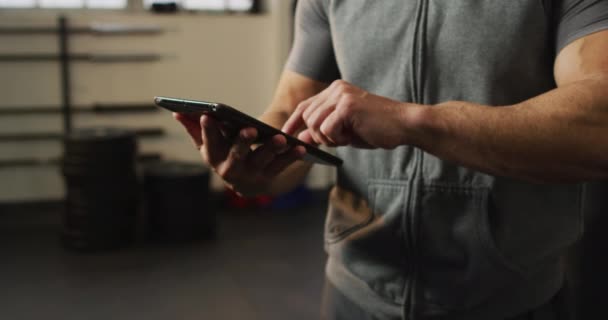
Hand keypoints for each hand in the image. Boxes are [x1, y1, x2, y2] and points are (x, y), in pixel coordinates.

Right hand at [174, 113, 305, 195]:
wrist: (247, 183)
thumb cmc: (225, 155)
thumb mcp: (209, 145)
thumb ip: (194, 129)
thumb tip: (177, 112)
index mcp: (213, 158)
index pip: (208, 143)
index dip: (207, 130)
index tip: (208, 115)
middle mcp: (230, 170)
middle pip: (236, 155)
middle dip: (242, 142)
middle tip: (250, 130)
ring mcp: (251, 176)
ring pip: (262, 162)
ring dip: (272, 150)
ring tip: (282, 138)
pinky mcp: (269, 178)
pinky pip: (281, 166)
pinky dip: (292, 157)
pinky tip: (301, 147)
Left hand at [282, 80, 414, 148]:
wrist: (404, 125)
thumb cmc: (377, 129)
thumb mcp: (344, 131)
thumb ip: (322, 131)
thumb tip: (300, 137)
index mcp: (335, 90)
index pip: (304, 105)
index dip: (293, 121)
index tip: (284, 135)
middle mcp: (336, 89)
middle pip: (307, 116)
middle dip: (317, 135)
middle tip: (339, 140)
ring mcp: (342, 95)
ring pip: (315, 124)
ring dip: (329, 138)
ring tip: (348, 136)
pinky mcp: (348, 106)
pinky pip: (328, 129)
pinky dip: (338, 138)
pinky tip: (354, 134)